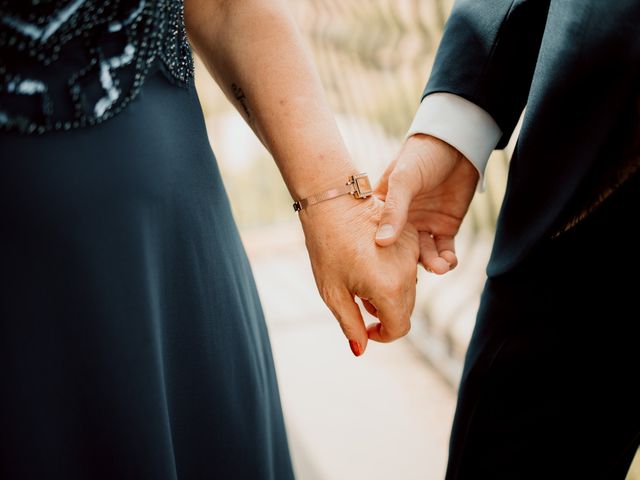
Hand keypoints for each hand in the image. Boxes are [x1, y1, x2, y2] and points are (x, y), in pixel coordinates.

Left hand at [299, 194, 419, 355]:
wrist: (331, 202)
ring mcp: (412, 252)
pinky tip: (371, 264)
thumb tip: (361, 349)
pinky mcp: (412, 237)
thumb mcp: (333, 292)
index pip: (399, 327)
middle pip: (406, 309)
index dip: (382, 335)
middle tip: (358, 301)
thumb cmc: (326, 247)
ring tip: (361, 280)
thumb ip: (351, 324)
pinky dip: (395, 274)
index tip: (365, 329)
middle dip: (385, 314)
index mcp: (389, 288)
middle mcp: (408, 271)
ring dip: (391, 294)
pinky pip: (409, 267)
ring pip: (410, 288)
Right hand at [374, 134, 478, 273]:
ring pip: (423, 254)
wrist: (457, 142)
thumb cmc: (423, 155)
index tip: (376, 275)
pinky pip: (444, 250)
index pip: (373, 237)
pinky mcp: (444, 227)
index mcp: (382, 209)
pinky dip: (447, 259)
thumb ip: (394, 210)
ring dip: (431, 264)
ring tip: (440, 267)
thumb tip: (382, 242)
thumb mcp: (404, 179)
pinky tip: (449, 262)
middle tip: (412, 281)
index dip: (375, 257)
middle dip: (405, 268)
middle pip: (398, 253)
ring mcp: (422, 225)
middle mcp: (401, 221)